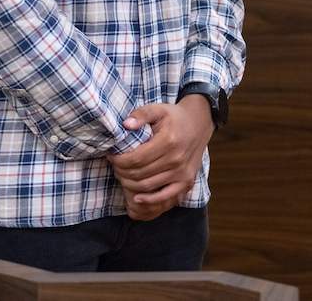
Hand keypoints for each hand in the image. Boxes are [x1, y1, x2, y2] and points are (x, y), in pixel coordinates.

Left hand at [108, 96, 213, 219]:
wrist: (199, 124)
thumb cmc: (175, 117)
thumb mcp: (158, 109)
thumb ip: (142, 114)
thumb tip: (126, 125)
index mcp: (168, 141)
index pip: (136, 159)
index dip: (119, 161)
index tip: (112, 156)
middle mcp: (176, 159)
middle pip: (139, 174)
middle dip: (121, 172)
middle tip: (115, 166)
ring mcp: (182, 172)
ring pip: (147, 186)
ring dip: (130, 184)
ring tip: (123, 175)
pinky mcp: (187, 181)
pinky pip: (165, 197)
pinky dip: (149, 200)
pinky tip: (137, 198)